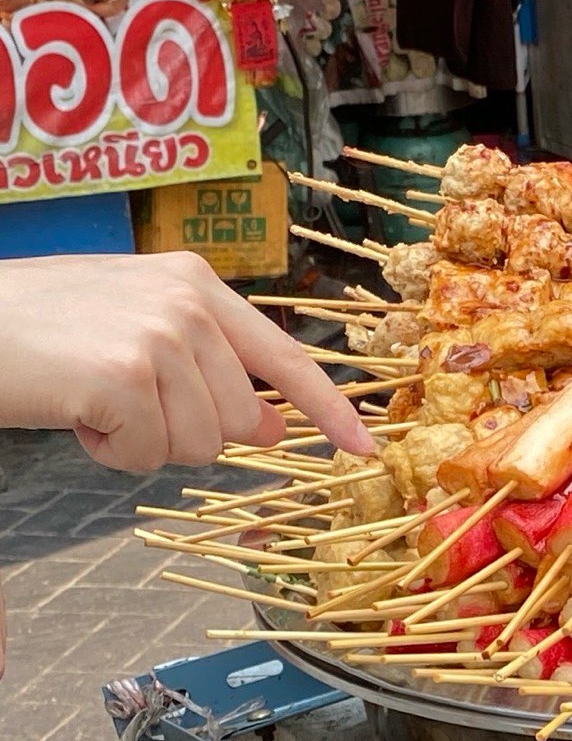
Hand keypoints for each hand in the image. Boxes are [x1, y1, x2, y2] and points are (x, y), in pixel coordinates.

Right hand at [0, 256, 371, 473]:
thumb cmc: (39, 328)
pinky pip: (148, 457)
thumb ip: (207, 367)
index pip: (284, 355)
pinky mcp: (123, 377)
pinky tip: (74, 412)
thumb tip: (272, 426)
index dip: (328, 408)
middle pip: (239, 422)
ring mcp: (158, 339)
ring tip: (92, 399)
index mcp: (195, 283)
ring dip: (142, 444)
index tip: (364, 447)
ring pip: (197, 447)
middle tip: (121, 401)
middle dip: (185, 434)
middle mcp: (186, 304)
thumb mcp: (133, 327)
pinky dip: (109, 453)